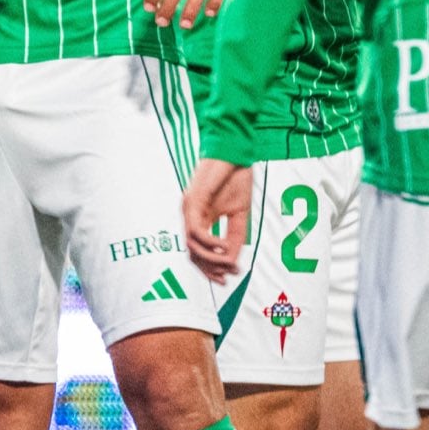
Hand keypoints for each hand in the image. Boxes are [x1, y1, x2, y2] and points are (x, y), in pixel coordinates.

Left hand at [183, 158, 252, 283]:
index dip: (211, 269)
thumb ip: (235, 237)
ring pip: (192, 246)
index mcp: (200, 218)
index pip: (199, 252)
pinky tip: (225, 246)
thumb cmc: (236, 177)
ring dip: (212, 259)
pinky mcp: (192, 201)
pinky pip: (197, 231)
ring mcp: (189, 209)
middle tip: (227, 277)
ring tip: (230, 263)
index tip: (227, 278)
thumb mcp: (239, 213)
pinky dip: (211, 243)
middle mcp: (191, 216)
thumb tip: (233, 262)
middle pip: (192, 254)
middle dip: (209, 270)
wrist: (235, 150)